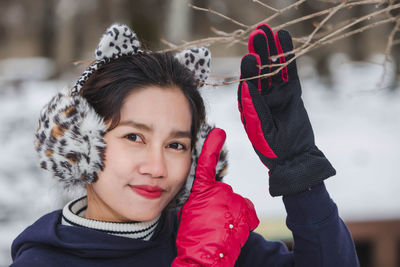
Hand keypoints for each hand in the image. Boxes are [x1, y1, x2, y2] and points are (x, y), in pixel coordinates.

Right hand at [172, 128, 258, 266]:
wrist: (203, 256)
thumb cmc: (193, 236)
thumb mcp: (191, 211)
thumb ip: (203, 198)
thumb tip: (216, 193)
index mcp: (201, 190)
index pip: (206, 164)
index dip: (212, 146)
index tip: (219, 132)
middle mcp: (218, 190)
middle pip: (224, 193)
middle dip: (221, 205)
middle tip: (212, 221)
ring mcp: (233, 199)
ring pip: (235, 203)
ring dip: (231, 213)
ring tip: (220, 227)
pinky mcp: (244, 209)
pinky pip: (246, 210)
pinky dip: (242, 218)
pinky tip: (231, 228)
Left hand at [237, 23, 335, 195]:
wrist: (295, 158)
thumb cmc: (272, 149)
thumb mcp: (259, 129)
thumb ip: (254, 108)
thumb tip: (246, 87)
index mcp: (249, 106)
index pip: (247, 84)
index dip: (249, 69)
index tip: (250, 56)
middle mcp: (261, 98)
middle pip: (259, 71)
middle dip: (259, 52)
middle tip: (259, 32)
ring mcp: (277, 94)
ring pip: (273, 68)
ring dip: (271, 50)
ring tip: (269, 30)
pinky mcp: (292, 94)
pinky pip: (289, 73)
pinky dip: (287, 57)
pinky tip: (284, 39)